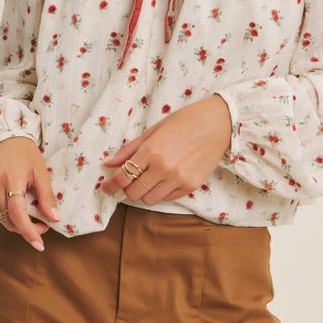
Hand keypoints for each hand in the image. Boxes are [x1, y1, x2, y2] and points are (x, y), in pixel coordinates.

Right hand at [0, 136, 58, 250]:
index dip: (29, 231)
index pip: (17, 214)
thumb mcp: (40, 171)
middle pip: (10, 221)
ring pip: (2, 220)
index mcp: (11, 179)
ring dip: (17, 223)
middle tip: (42, 225)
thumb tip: (54, 218)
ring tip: (31, 213)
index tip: (40, 244)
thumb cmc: (23, 153)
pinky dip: (7, 215)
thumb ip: (46, 196)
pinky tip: (15, 205)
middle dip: (27, 229)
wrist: (0, 139)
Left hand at [101, 95, 231, 205]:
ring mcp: (178, 179)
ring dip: (145, 192)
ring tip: (150, 179)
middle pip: (134, 193)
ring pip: (149, 200)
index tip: (105, 188)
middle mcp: (163, 168)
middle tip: (131, 180)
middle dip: (128, 188)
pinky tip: (166, 178)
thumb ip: (129, 149)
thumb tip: (108, 163)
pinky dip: (162, 192)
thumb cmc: (184, 122)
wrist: (217, 123)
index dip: (110, 185)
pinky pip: (167, 198)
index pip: (123, 176)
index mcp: (151, 151)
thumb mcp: (153, 130)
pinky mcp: (191, 186)